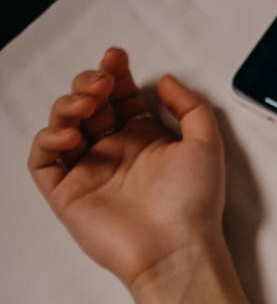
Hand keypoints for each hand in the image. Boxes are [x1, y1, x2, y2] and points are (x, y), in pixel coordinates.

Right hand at [27, 46, 226, 293]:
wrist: (178, 247)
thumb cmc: (195, 201)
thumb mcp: (206, 142)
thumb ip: (189, 105)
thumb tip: (163, 79)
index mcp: (145, 138)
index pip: (121, 95)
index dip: (114, 72)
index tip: (116, 55)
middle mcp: (114, 151)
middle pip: (88, 104)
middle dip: (89, 83)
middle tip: (101, 82)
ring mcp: (89, 170)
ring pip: (62, 124)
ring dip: (68, 105)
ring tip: (87, 104)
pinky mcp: (66, 193)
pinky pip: (43, 160)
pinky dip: (48, 139)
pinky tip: (69, 134)